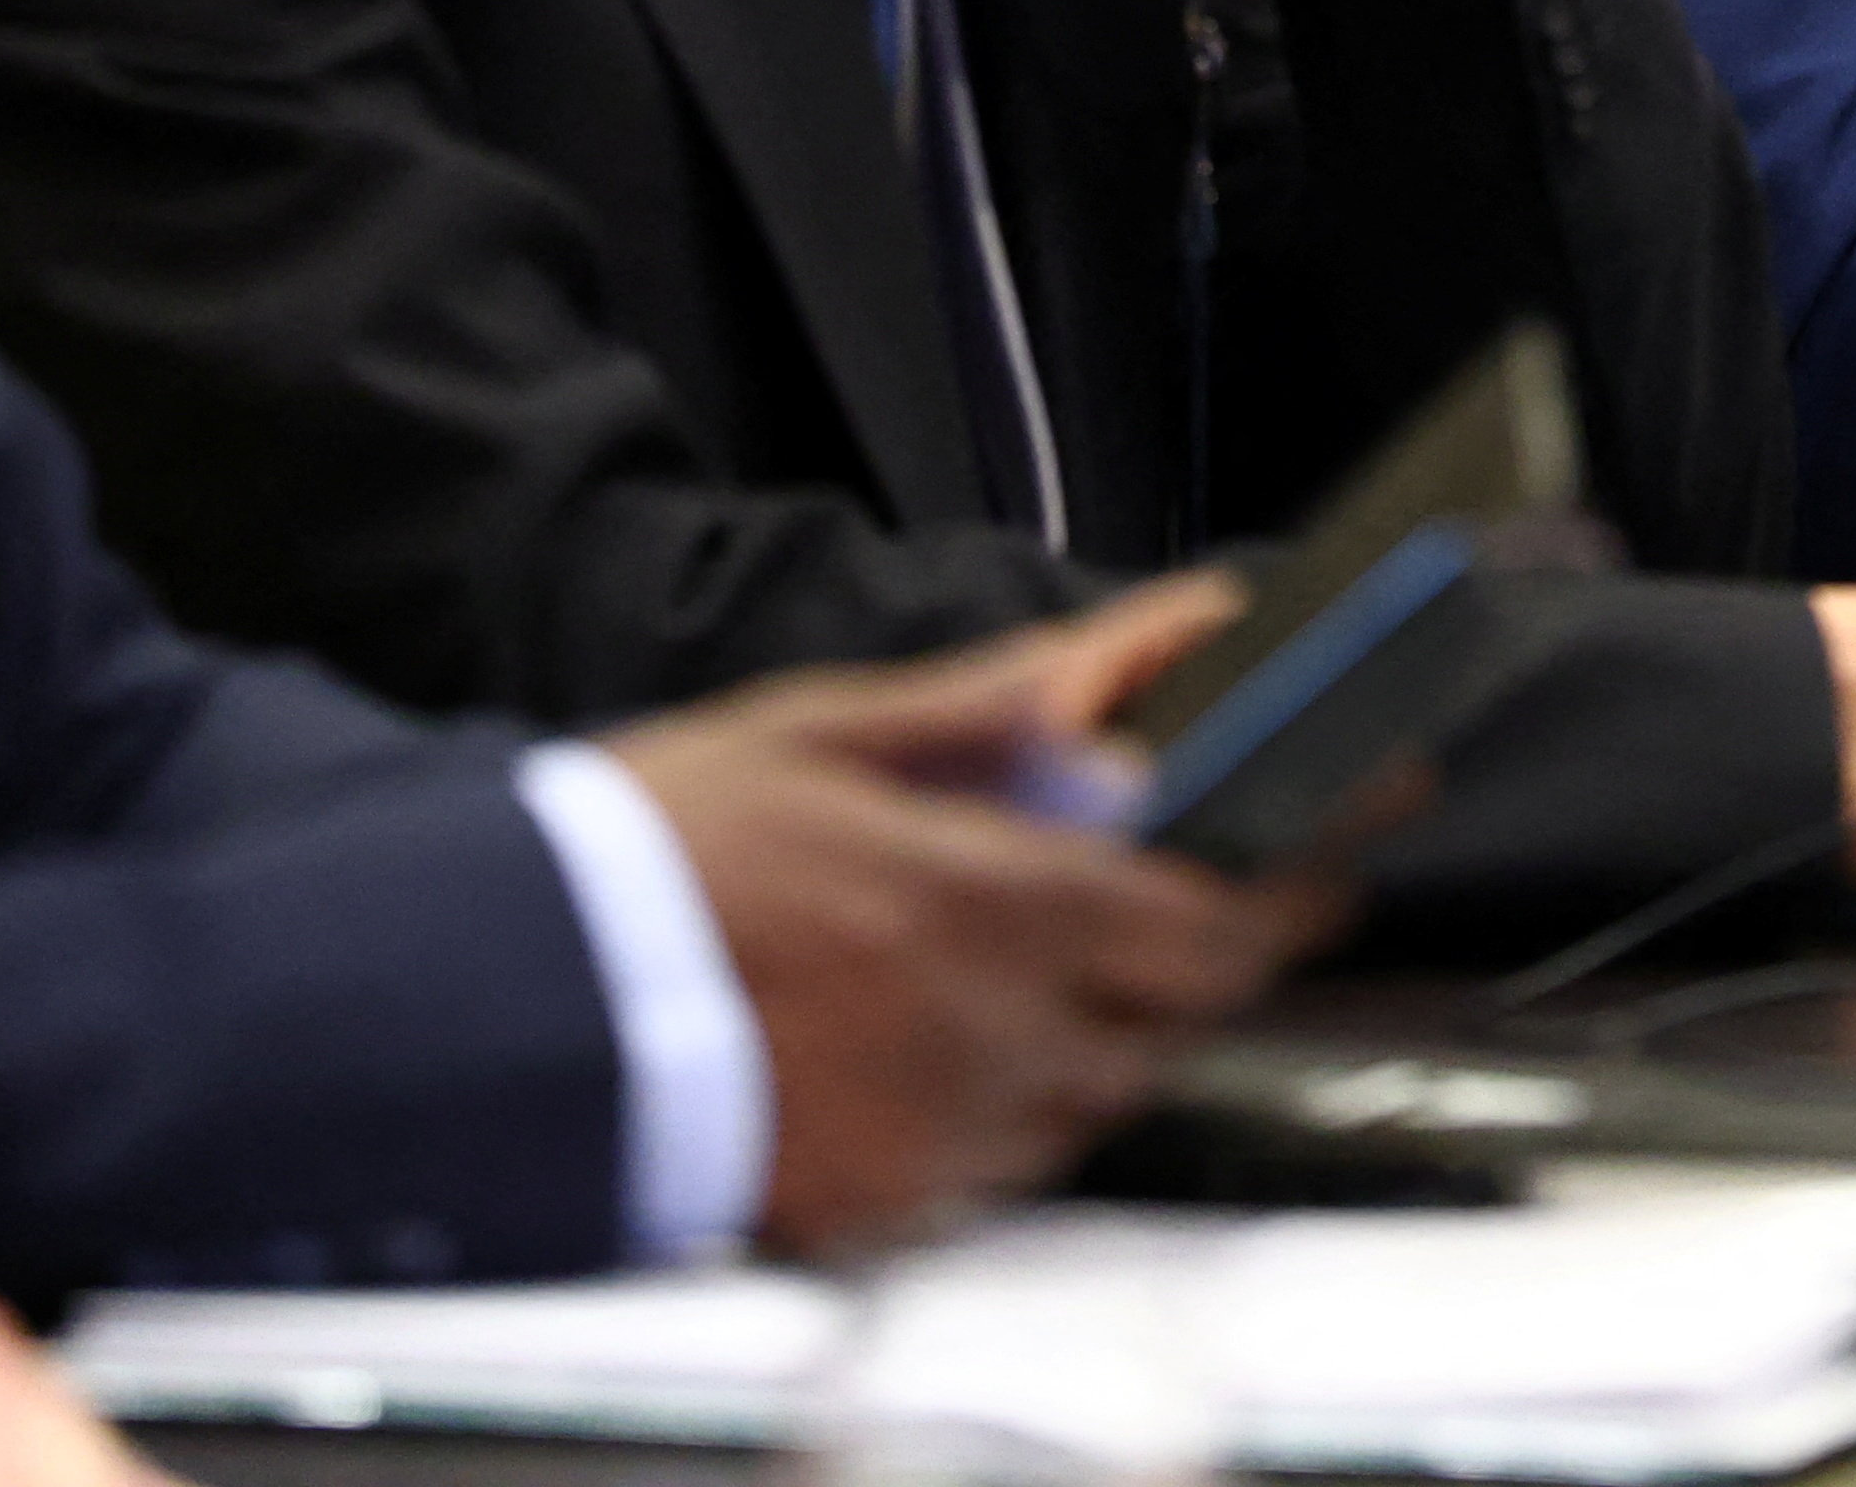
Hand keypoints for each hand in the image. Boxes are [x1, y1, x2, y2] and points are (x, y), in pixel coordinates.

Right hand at [602, 599, 1346, 1253]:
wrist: (509, 995)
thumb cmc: (656, 850)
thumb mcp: (826, 730)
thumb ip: (995, 700)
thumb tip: (1122, 653)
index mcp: (982, 902)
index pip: (1214, 914)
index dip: (1302, 883)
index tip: (1345, 846)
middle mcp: (985, 1032)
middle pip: (1181, 1012)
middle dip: (1219, 949)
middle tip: (1221, 890)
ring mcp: (938, 1132)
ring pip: (1108, 1091)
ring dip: (1124, 1022)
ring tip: (1072, 949)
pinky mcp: (883, 1202)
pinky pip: (1014, 1156)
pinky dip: (1030, 1094)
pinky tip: (973, 1033)